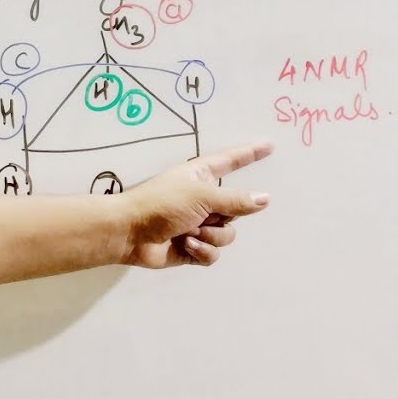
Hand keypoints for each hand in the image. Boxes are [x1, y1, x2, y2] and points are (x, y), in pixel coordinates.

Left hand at [121, 142, 272, 268]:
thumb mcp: (201, 196)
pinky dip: (202, 251)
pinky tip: (185, 245)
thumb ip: (235, 200)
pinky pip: (214, 253)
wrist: (129, 233)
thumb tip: (265, 198)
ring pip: (227, 235)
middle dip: (222, 217)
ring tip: (187, 232)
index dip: (250, 154)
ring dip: (210, 236)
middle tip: (200, 217)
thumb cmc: (160, 204)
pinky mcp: (193, 247)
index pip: (231, 162)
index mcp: (201, 177)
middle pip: (235, 210)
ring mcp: (198, 224)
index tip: (269, 145)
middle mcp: (202, 199)